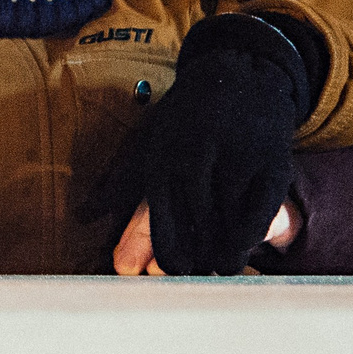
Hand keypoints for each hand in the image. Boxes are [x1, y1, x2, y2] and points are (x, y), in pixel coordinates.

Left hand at [89, 14, 318, 275]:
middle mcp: (195, 159)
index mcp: (161, 157)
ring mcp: (234, 161)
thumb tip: (82, 217)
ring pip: (225, 230)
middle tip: (191, 279)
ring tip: (213, 266)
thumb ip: (120, 184)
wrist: (242, 74)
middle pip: (193, 234)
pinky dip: (245, 243)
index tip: (163, 276)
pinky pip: (257, 219)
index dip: (161, 257)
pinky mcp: (270, 166)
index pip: (157, 223)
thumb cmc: (187, 119)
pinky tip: (236, 255)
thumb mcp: (149, 142)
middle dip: (192, 264)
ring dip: (218, 256)